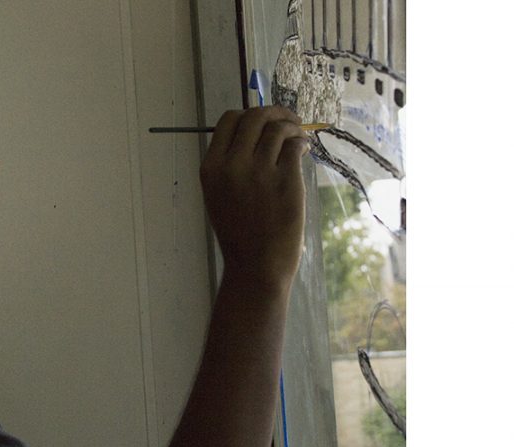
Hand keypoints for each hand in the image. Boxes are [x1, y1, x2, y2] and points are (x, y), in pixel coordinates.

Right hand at [200, 106, 308, 285]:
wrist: (256, 265)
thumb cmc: (239, 233)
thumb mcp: (218, 196)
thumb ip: (229, 164)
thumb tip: (256, 134)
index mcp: (211, 168)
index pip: (228, 121)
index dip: (249, 115)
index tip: (263, 120)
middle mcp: (232, 165)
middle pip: (255, 117)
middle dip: (275, 112)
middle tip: (290, 120)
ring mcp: (259, 171)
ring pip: (278, 128)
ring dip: (293, 128)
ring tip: (299, 139)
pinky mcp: (285, 179)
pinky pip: (295, 146)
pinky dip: (302, 143)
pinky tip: (304, 151)